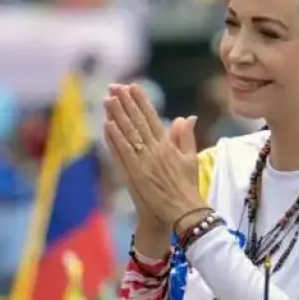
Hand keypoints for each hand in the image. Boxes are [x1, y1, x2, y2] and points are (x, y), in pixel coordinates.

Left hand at [103, 84, 203, 229]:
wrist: (183, 213)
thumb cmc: (187, 188)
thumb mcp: (191, 159)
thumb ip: (186, 137)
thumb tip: (186, 117)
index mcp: (168, 146)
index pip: (152, 118)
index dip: (141, 102)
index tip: (132, 87)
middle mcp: (155, 150)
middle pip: (137, 122)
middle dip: (126, 103)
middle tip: (114, 86)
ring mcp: (144, 162)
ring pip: (128, 134)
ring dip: (117, 116)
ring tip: (108, 99)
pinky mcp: (135, 174)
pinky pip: (122, 153)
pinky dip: (114, 139)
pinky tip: (107, 125)